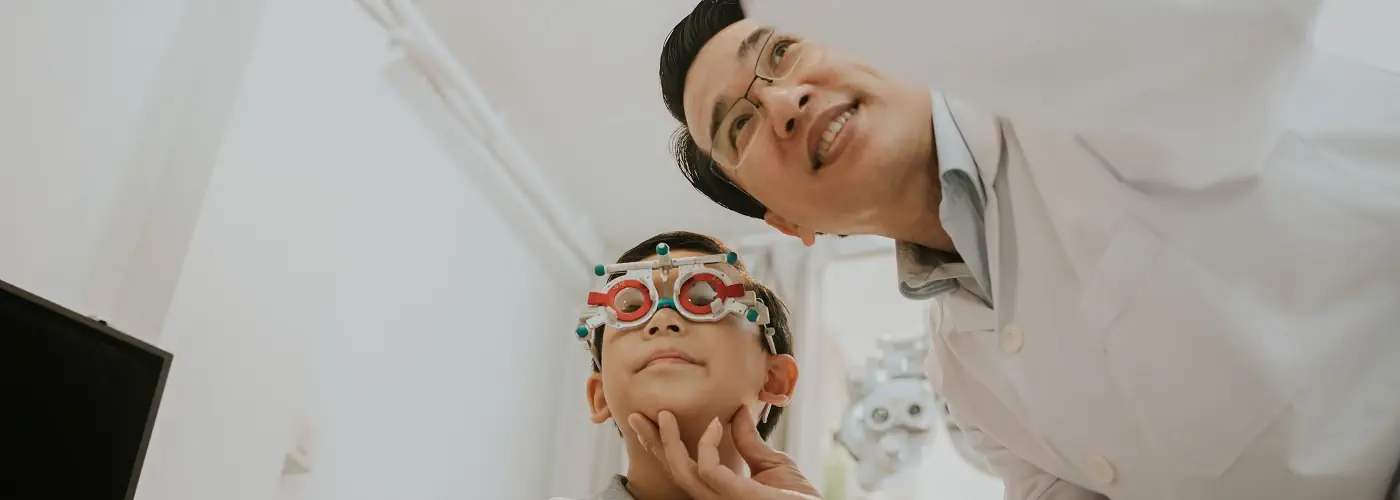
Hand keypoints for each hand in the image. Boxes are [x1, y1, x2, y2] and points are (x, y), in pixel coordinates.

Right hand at [628, 409, 821, 498]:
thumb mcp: (772, 465)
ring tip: (665, 414)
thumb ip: (749, 443)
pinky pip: (710, 470)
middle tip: (635, 416)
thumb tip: (736, 412)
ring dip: (670, 442)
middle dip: (653, 444)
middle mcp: (716, 499)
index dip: (662, 446)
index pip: (684, 468)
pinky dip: (708, 445)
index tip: (649, 420)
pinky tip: (717, 425)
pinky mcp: (740, 497)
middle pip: (675, 472)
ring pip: (684, 473)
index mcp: (720, 492)